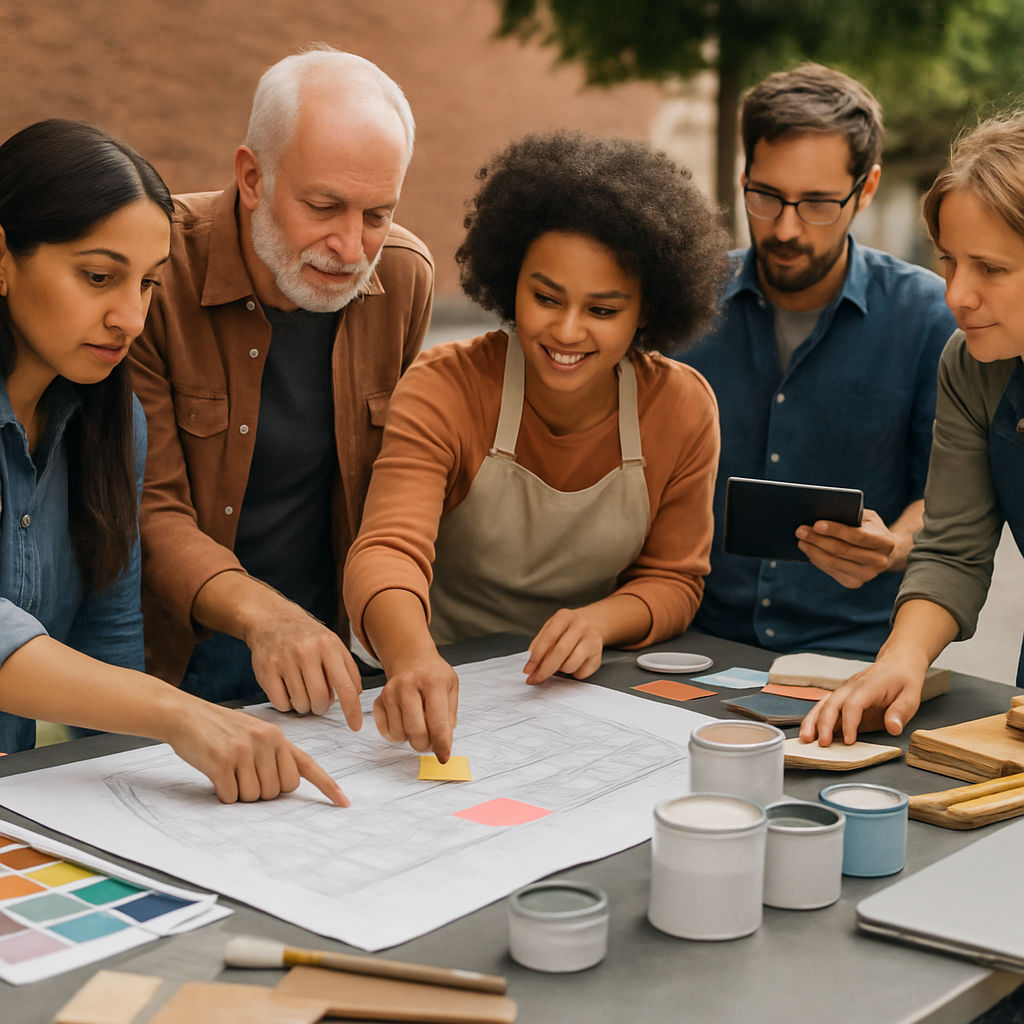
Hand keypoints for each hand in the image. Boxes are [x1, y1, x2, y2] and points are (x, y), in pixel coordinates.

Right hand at [166, 702, 348, 805]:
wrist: (186, 715)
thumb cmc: (220, 729)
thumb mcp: (255, 733)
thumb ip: (274, 754)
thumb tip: (287, 786)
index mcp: (278, 736)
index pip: (307, 765)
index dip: (327, 786)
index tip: (344, 803)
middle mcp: (266, 742)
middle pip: (279, 791)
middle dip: (262, 791)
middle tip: (244, 773)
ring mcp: (244, 751)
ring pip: (255, 797)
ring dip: (240, 792)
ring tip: (228, 770)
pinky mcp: (222, 761)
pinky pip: (232, 796)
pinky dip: (223, 793)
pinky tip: (216, 775)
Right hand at [246, 603, 362, 725]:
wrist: (272, 619)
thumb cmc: (308, 636)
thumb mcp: (333, 643)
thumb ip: (348, 669)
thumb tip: (355, 696)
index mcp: (328, 646)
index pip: (345, 686)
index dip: (352, 710)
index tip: (355, 726)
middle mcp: (306, 652)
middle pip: (320, 700)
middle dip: (321, 706)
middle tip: (318, 699)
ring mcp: (284, 661)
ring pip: (300, 704)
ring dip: (304, 705)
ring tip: (302, 690)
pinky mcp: (266, 670)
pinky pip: (281, 704)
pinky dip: (286, 704)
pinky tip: (287, 690)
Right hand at [373, 650, 458, 761]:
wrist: (411, 659)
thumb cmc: (433, 675)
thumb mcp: (452, 688)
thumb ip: (449, 717)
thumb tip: (444, 745)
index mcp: (432, 682)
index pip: (438, 722)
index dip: (442, 744)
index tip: (444, 757)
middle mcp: (408, 685)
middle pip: (416, 732)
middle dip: (426, 745)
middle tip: (431, 741)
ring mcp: (390, 693)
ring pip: (400, 735)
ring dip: (411, 739)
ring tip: (419, 725)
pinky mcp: (378, 701)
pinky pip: (386, 732)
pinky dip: (397, 735)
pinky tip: (405, 722)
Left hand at [524, 608, 602, 685]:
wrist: (592, 624)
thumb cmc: (566, 629)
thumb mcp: (550, 628)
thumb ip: (539, 644)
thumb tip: (532, 665)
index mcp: (564, 617)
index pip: (548, 638)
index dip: (536, 656)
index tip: (528, 670)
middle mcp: (580, 626)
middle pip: (560, 652)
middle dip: (545, 670)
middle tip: (535, 679)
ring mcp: (592, 640)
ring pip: (571, 665)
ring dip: (560, 670)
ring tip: (560, 663)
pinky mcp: (598, 656)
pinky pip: (581, 673)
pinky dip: (573, 673)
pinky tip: (573, 664)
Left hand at [795, 509, 896, 587]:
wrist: (883, 553)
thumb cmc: (870, 529)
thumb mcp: (867, 518)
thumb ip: (851, 515)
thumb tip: (822, 513)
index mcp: (885, 542)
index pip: (856, 536)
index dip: (835, 530)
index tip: (816, 524)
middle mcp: (879, 561)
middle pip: (842, 550)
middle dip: (818, 540)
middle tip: (800, 531)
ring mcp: (867, 575)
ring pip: (834, 562)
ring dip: (813, 551)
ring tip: (801, 540)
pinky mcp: (855, 583)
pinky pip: (831, 570)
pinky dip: (817, 560)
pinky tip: (809, 551)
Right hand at [798, 659, 925, 745]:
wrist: (896, 664)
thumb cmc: (903, 681)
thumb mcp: (911, 696)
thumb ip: (901, 712)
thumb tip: (893, 728)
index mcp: (868, 686)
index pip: (853, 704)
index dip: (849, 723)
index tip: (849, 741)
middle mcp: (851, 687)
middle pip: (832, 704)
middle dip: (824, 724)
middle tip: (822, 744)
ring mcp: (843, 692)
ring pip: (823, 704)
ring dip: (812, 721)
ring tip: (806, 738)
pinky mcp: (841, 698)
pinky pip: (823, 707)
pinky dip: (814, 719)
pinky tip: (809, 732)